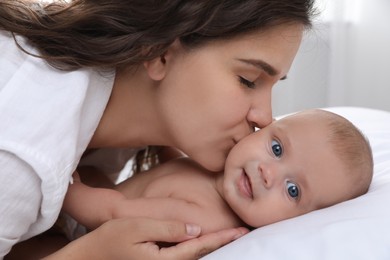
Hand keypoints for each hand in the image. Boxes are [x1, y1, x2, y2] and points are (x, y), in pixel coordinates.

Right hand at [42, 217, 247, 259]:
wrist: (90, 257)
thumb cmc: (111, 239)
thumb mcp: (138, 228)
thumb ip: (168, 229)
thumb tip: (195, 229)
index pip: (200, 246)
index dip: (222, 237)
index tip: (241, 230)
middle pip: (202, 255)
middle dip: (223, 243)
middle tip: (243, 232)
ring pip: (194, 256)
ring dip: (213, 245)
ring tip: (230, 235)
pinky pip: (183, 256)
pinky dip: (198, 247)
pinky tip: (204, 240)